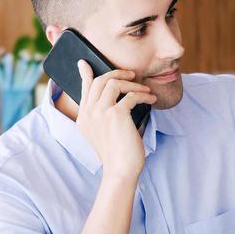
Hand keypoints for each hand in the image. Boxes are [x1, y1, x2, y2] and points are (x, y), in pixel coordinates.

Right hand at [75, 61, 155, 180]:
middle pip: (100, 81)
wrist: (121, 170)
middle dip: (117, 73)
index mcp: (83, 118)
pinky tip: (151, 100)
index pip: (84, 89)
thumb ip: (104, 116)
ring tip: (145, 90)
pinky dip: (143, 96)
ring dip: (133, 84)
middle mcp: (89, 113)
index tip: (84, 62)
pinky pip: (131, 95)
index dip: (86, 74)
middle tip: (131, 74)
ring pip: (114, 83)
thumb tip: (122, 97)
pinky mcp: (116, 115)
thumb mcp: (104, 133)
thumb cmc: (117, 154)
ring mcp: (100, 113)